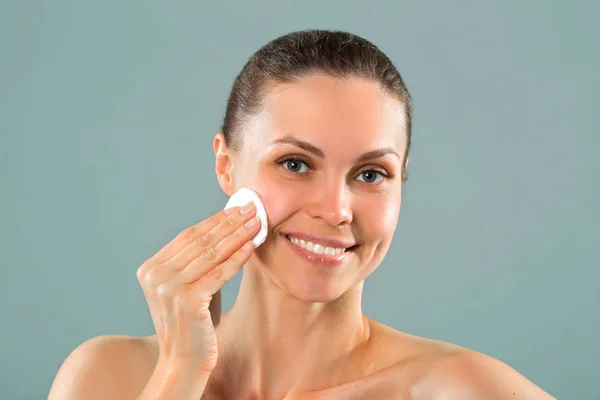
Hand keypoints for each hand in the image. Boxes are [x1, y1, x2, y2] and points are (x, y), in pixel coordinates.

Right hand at [136, 202, 258, 373]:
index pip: (188, 236)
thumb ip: (199, 261)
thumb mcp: (189, 286)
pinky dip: (237, 258)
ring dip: (237, 235)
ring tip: (256, 223)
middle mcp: (155, 276)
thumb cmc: (192, 323)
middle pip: (200, 241)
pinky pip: (219, 273)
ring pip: (211, 254)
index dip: (214, 220)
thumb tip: (227, 227)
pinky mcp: (187, 301)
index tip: (235, 209)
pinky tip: (251, 246)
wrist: (183, 361)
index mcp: (151, 269)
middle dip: (229, 223)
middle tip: (251, 208)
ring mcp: (168, 288)